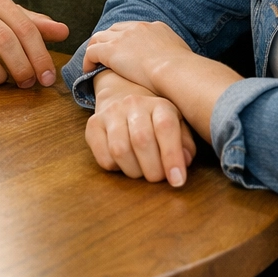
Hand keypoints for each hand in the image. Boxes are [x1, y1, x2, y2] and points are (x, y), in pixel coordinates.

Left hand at [82, 20, 195, 93]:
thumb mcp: (182, 57)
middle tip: (103, 54)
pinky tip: (88, 71)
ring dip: (95, 49)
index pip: (134, 29)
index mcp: (156, 28)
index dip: (125, 38)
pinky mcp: (111, 50)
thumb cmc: (183, 72)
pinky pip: (91, 52)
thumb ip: (175, 58)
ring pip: (99, 37)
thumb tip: (178, 67)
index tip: (123, 49)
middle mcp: (137, 28)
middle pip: (114, 29)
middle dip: (107, 39)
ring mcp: (122, 38)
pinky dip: (88, 60)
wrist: (175, 70)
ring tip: (92, 62)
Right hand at [85, 70, 196, 185]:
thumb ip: (184, 144)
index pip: (165, 127)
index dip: (172, 156)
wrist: (122, 96)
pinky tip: (124, 163)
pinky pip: (103, 157)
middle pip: (141, 140)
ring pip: (120, 150)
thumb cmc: (155, 120)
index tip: (177, 180)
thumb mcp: (178, 126)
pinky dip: (116, 168)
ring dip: (134, 171)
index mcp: (159, 104)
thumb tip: (184, 162)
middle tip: (158, 178)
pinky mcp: (93, 125)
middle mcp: (133, 104)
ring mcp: (110, 113)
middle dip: (152, 169)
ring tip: (141, 171)